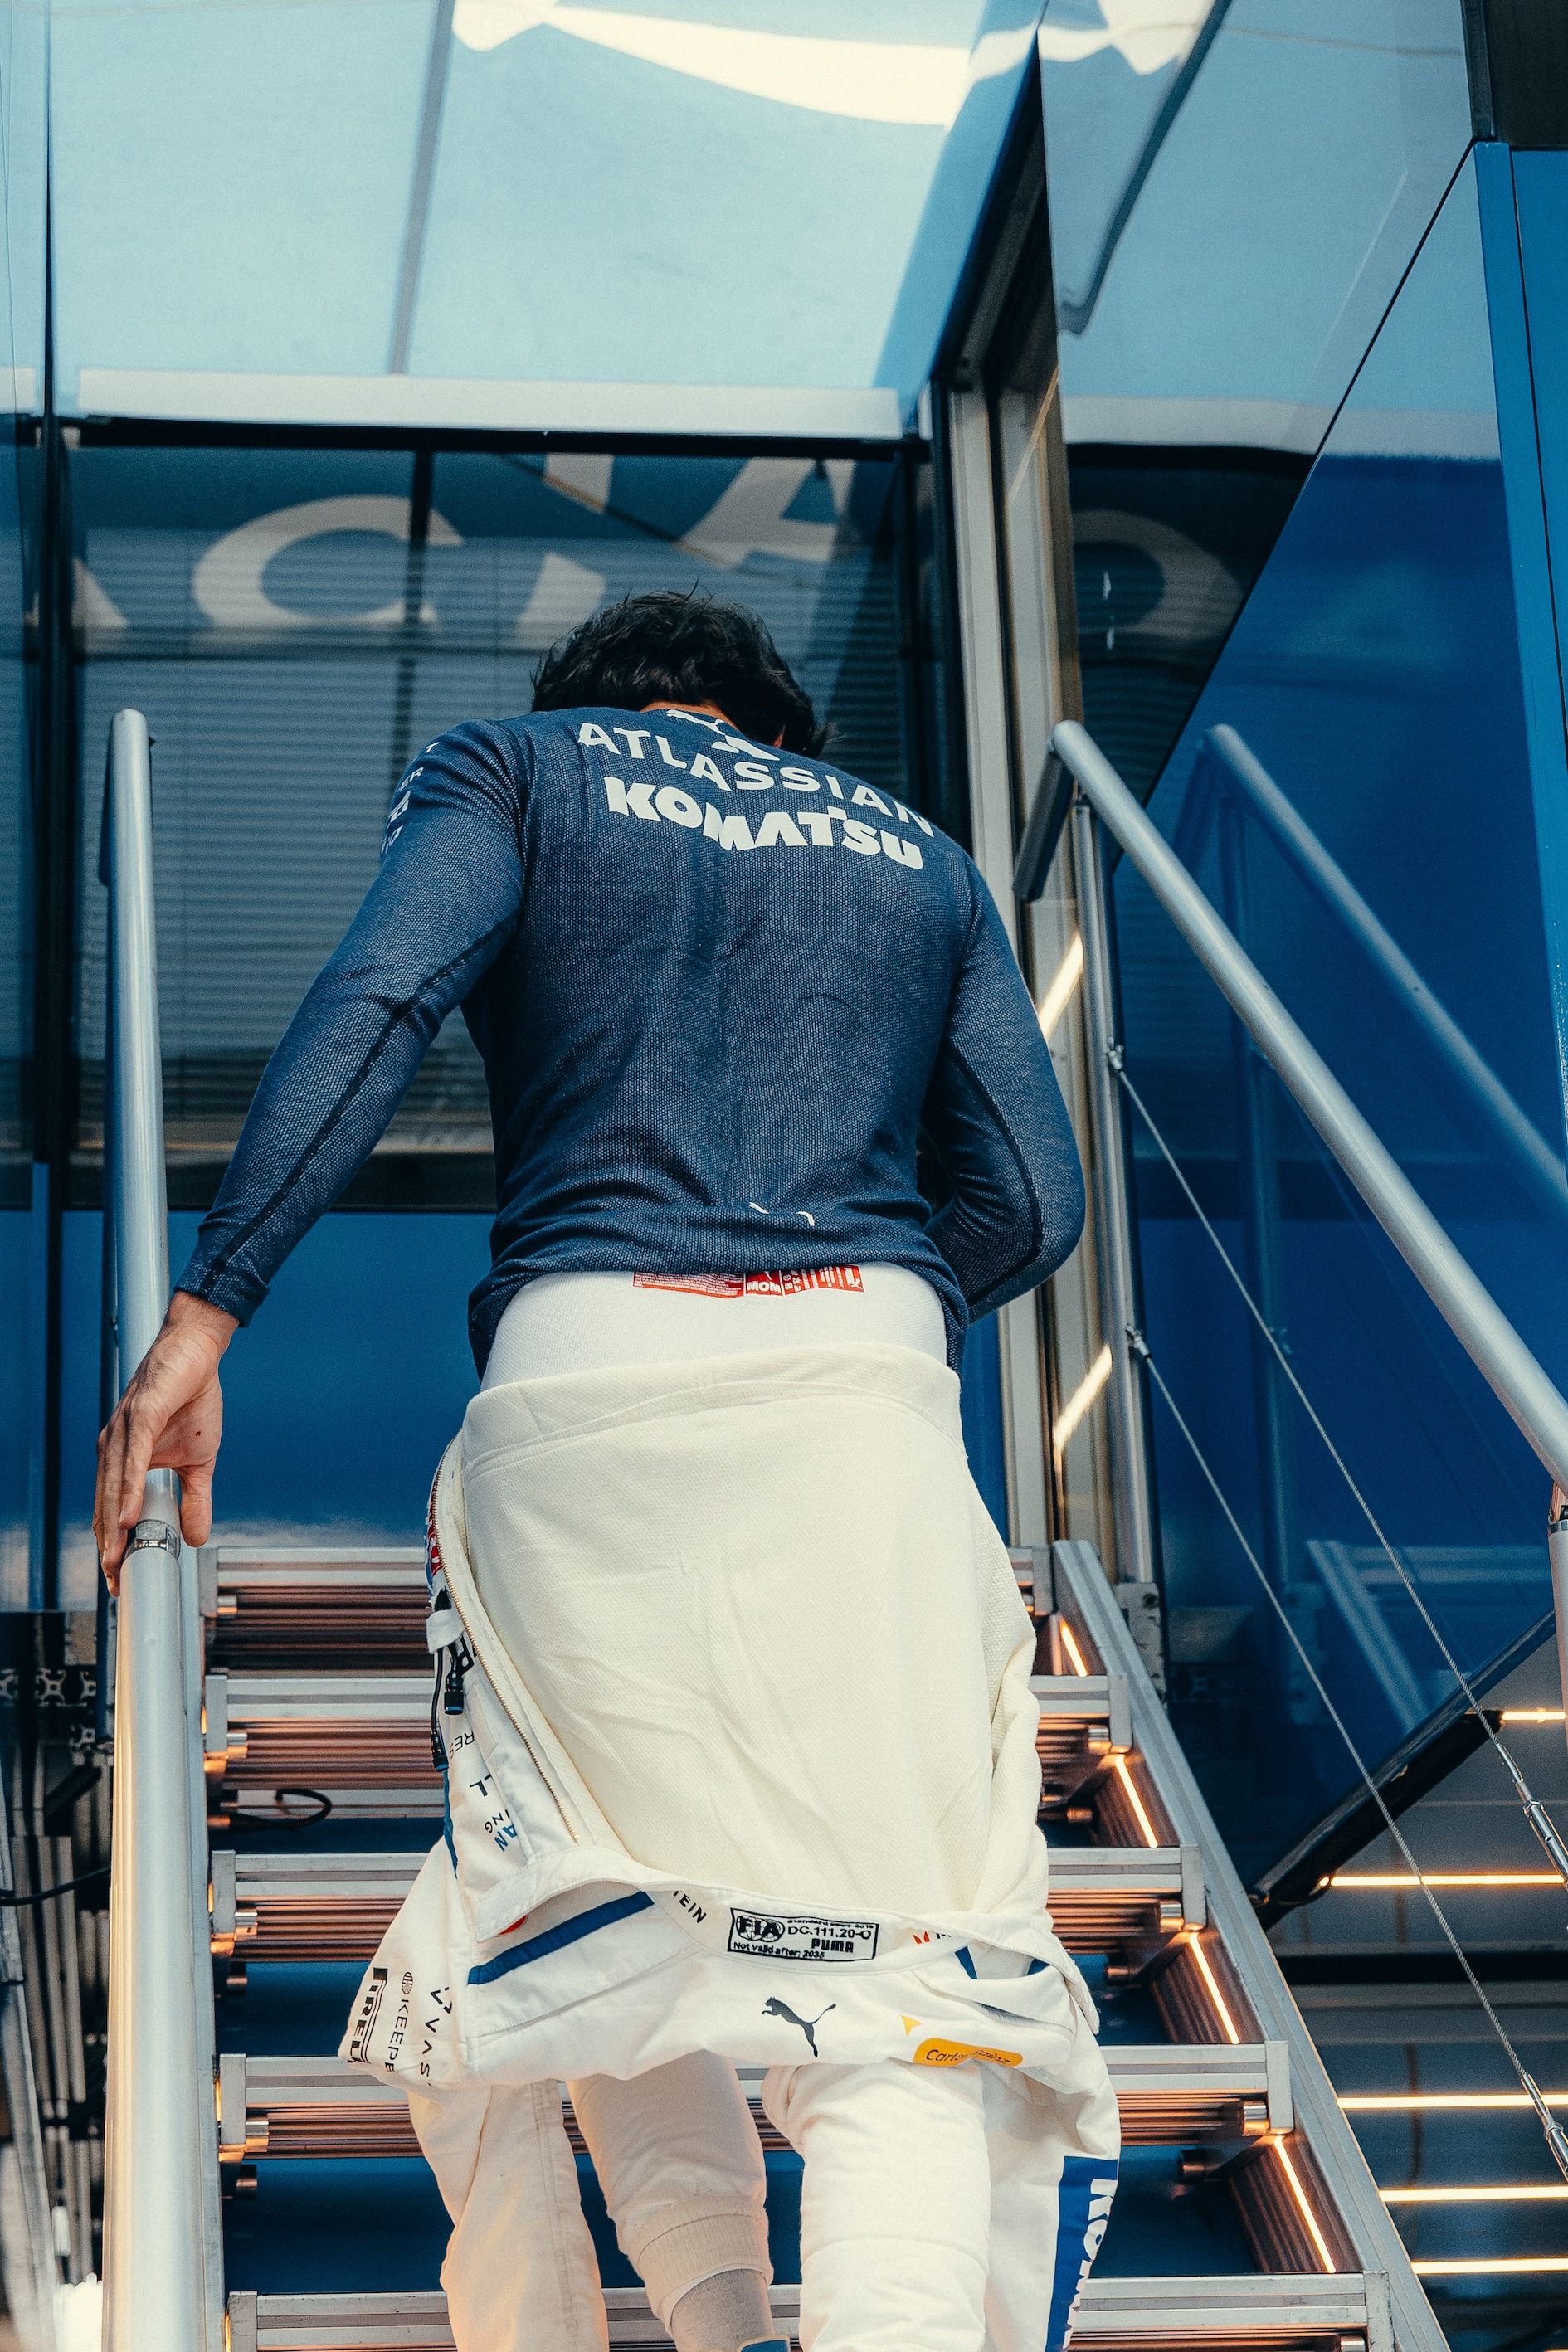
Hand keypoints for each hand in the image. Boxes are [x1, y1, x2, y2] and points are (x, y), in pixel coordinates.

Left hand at [95, 1292, 238, 1591]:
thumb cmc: (191, 1401)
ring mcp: (123, 1432)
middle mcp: (114, 1448)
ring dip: (113, 1526)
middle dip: (108, 1547)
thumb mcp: (199, 1463)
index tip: (118, 1579)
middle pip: (105, 1506)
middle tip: (114, 1581)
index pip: (112, 1511)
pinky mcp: (140, 1416)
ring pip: (114, 1487)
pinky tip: (126, 1514)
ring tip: (115, 1559)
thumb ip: (194, 1501)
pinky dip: (127, 1489)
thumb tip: (196, 1539)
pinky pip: (131, 1459)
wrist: (197, 1353)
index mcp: (123, 1460)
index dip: (113, 1546)